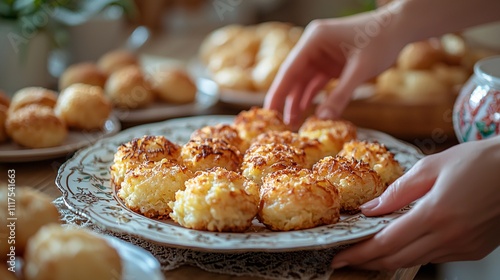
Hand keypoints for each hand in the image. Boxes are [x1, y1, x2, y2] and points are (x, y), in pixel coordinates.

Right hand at [264, 6, 405, 128]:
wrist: (400, 28)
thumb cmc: (381, 41)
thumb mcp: (360, 70)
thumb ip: (341, 95)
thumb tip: (323, 120)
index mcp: (314, 39)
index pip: (290, 69)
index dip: (278, 92)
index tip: (268, 112)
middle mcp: (313, 46)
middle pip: (293, 77)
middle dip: (286, 100)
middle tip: (278, 123)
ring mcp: (321, 55)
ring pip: (303, 82)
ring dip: (299, 101)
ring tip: (292, 123)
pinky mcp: (330, 64)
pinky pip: (316, 83)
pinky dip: (312, 97)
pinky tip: (306, 112)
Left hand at [331, 136, 499, 270]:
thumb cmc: (479, 161)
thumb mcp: (432, 166)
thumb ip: (398, 191)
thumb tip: (371, 209)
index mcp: (436, 213)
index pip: (386, 243)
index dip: (359, 254)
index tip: (339, 257)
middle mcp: (450, 237)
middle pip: (397, 259)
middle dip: (367, 262)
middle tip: (347, 259)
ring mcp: (463, 247)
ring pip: (415, 261)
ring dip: (388, 259)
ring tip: (368, 252)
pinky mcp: (473, 250)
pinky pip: (435, 257)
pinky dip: (413, 253)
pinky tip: (402, 244)